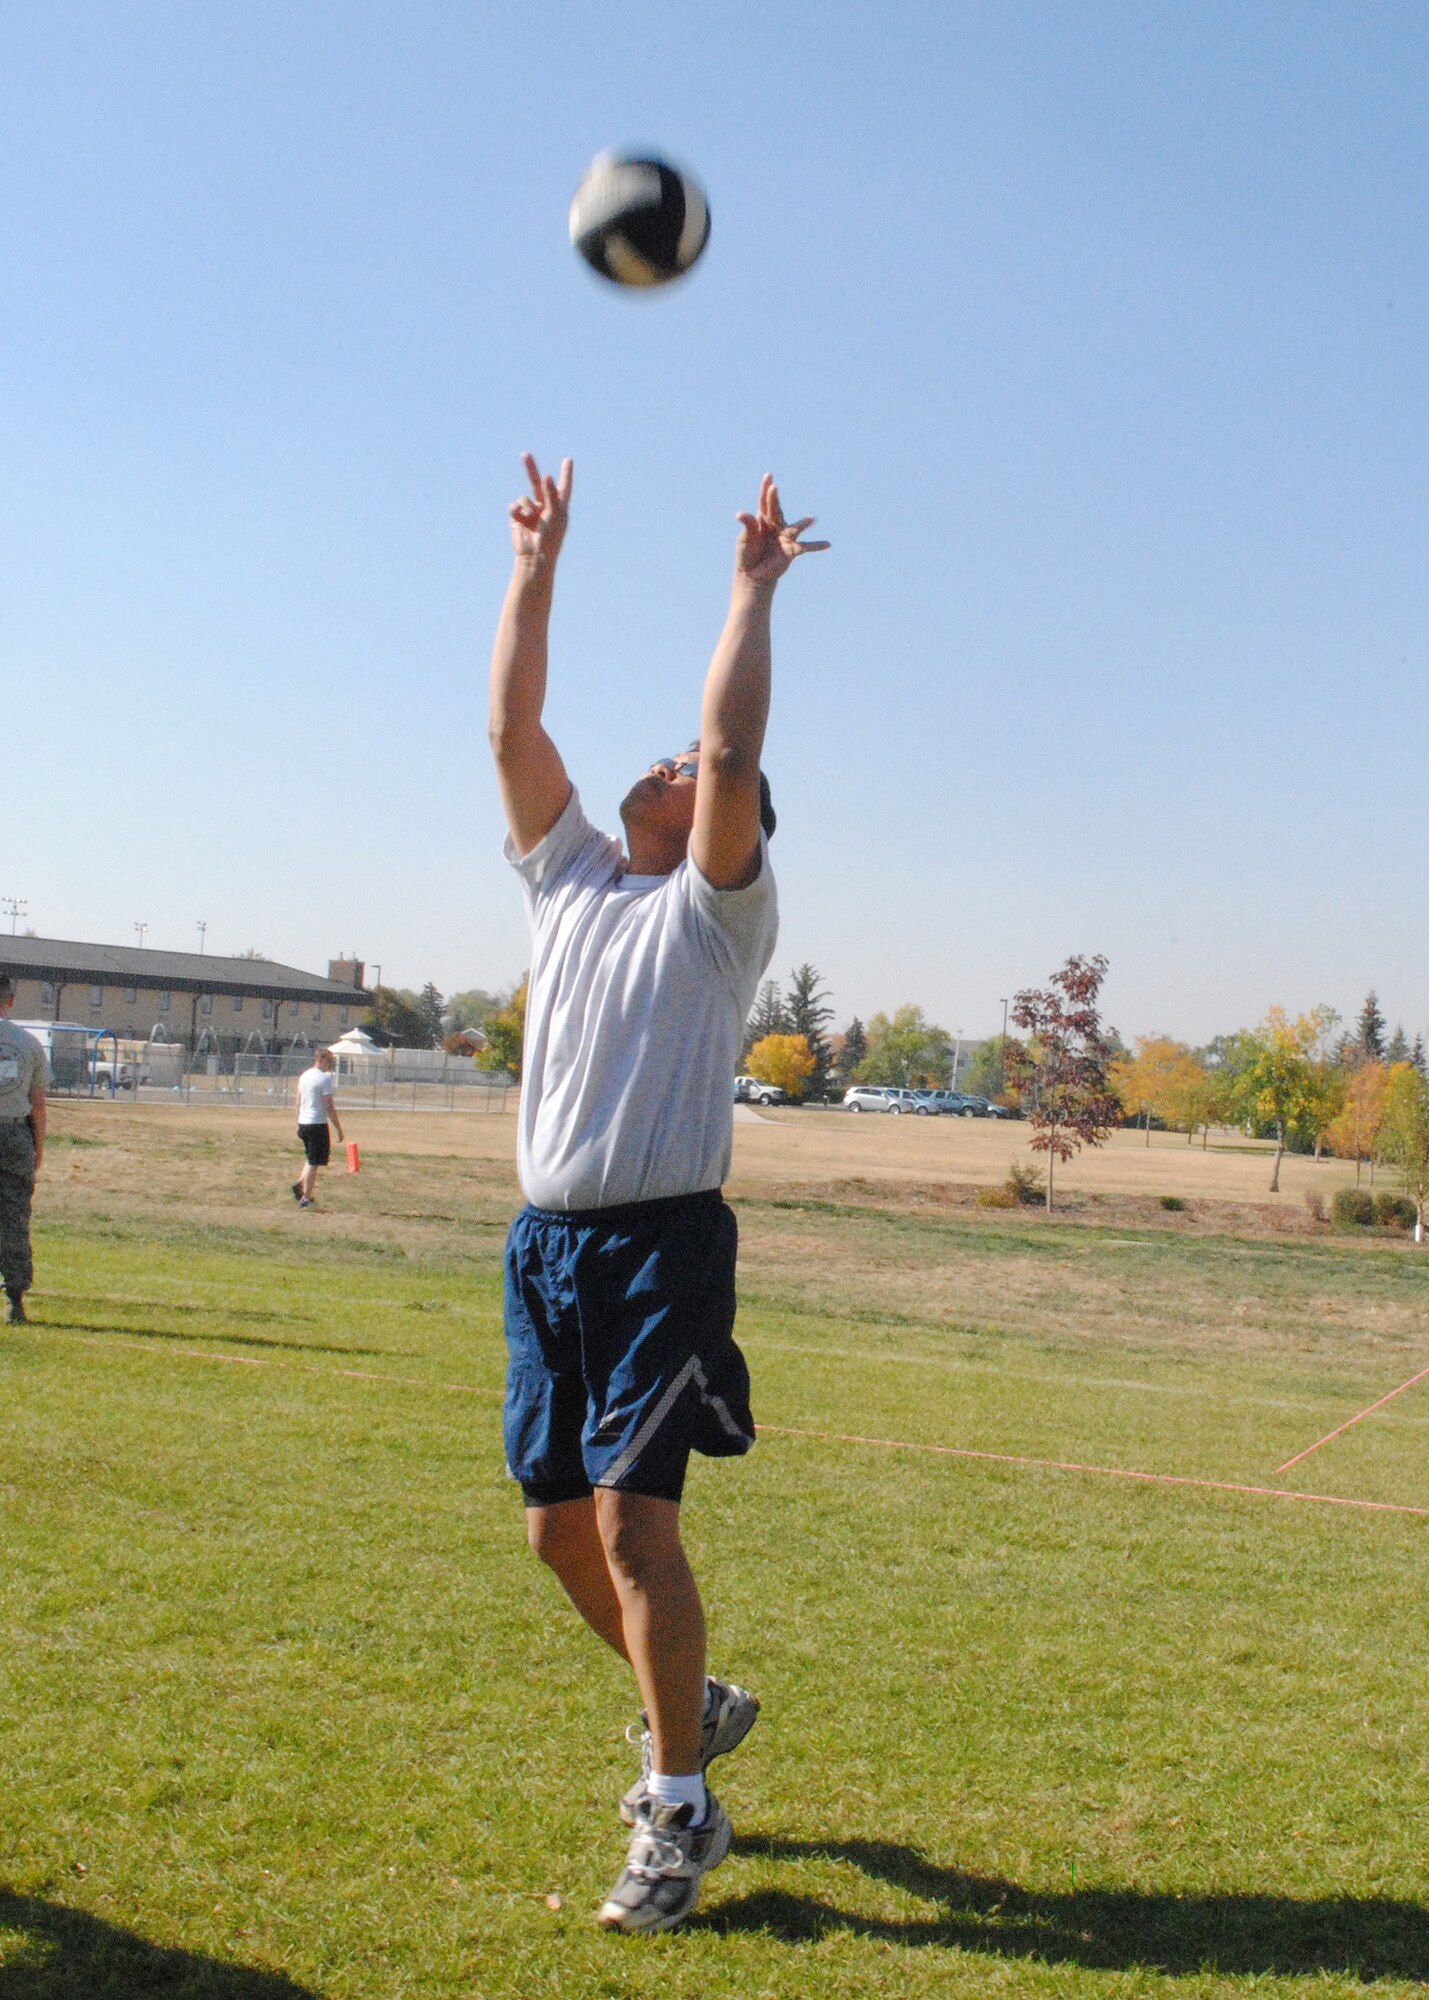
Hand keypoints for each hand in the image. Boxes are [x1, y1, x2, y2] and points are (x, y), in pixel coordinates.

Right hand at [509, 453, 572, 568]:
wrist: (534, 556)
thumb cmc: (550, 537)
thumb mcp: (554, 513)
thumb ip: (551, 493)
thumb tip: (546, 475)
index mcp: (559, 507)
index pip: (564, 487)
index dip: (566, 474)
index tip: (568, 460)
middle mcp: (545, 508)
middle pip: (537, 484)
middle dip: (530, 469)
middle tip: (524, 455)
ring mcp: (531, 513)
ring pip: (524, 498)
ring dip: (526, 505)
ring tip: (531, 519)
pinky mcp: (518, 519)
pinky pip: (514, 507)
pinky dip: (515, 512)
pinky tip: (519, 523)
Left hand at [734, 474, 828, 586]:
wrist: (753, 574)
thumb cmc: (747, 554)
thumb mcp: (744, 540)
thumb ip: (747, 526)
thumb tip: (740, 514)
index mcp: (762, 521)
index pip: (764, 503)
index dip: (766, 490)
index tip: (768, 476)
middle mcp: (775, 526)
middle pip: (776, 511)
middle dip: (774, 500)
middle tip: (774, 489)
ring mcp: (785, 537)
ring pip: (795, 528)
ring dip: (803, 524)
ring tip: (812, 519)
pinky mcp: (791, 550)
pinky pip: (806, 547)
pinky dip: (817, 546)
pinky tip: (828, 544)